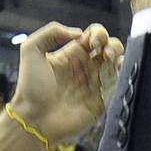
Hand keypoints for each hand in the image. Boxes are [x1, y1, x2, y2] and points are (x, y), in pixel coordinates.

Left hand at [12, 21, 123, 144]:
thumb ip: (51, 33)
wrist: (35, 118)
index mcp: (72, 54)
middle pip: (108, 48)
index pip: (93, 37)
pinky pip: (116, 85)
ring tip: (109, 59)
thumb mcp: (31, 50)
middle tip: (105, 51)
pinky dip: (119, 76)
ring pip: (116, 64)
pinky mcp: (100, 101)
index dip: (97, 34)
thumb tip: (78, 33)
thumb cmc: (30, 87)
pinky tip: (112, 72)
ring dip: (117, 57)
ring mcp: (94, 84)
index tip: (92, 42)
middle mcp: (85, 68)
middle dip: (112, 44)